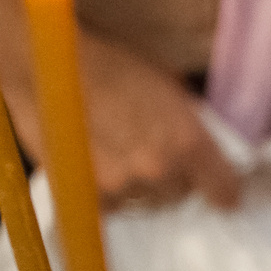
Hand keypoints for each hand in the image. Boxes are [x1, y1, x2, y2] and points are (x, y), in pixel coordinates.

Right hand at [5, 36, 242, 209]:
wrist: (46, 65)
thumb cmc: (108, 64)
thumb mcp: (168, 86)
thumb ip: (188, 123)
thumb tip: (201, 145)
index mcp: (189, 142)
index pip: (224, 188)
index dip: (222, 189)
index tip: (221, 192)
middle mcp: (160, 170)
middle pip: (180, 193)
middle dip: (172, 177)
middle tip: (150, 153)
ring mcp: (123, 185)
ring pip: (145, 201)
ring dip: (138, 185)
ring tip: (117, 153)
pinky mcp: (87, 194)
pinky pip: (111, 207)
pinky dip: (108, 193)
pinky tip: (96, 164)